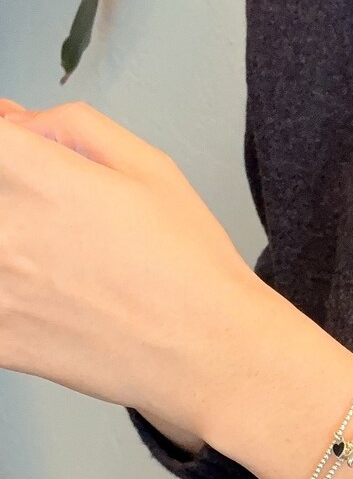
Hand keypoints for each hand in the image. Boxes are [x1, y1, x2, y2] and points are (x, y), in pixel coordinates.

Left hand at [0, 97, 271, 438]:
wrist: (207, 354)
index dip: (8, 145)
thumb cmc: (189, 269)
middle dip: (16, 197)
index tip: (19, 156)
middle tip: (55, 218)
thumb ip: (71, 127)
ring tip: (55, 263)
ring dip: (14, 249)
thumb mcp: (149, 166)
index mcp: (35, 177)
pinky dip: (9, 296)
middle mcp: (4, 229)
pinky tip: (44, 299)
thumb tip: (19, 123)